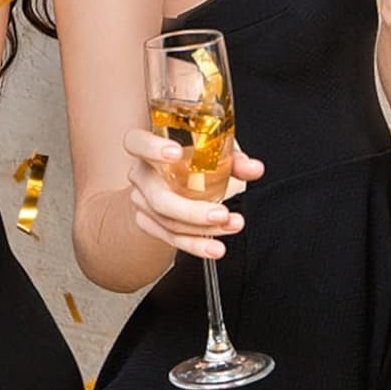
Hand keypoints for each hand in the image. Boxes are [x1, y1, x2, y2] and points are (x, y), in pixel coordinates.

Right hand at [122, 126, 263, 259]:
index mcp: (148, 147)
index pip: (136, 142)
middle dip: (191, 210)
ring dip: (203, 229)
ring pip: (169, 222)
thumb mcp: (213, 150)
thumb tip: (253, 168)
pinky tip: (214, 247)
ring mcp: (142, 202)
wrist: (169, 179)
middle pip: (158, 197)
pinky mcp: (149, 223)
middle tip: (221, 213)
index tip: (175, 152)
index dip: (151, 147)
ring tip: (232, 225)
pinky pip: (171, 238)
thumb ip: (233, 157)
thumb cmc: (191, 157)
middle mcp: (141, 175)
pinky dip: (195, 244)